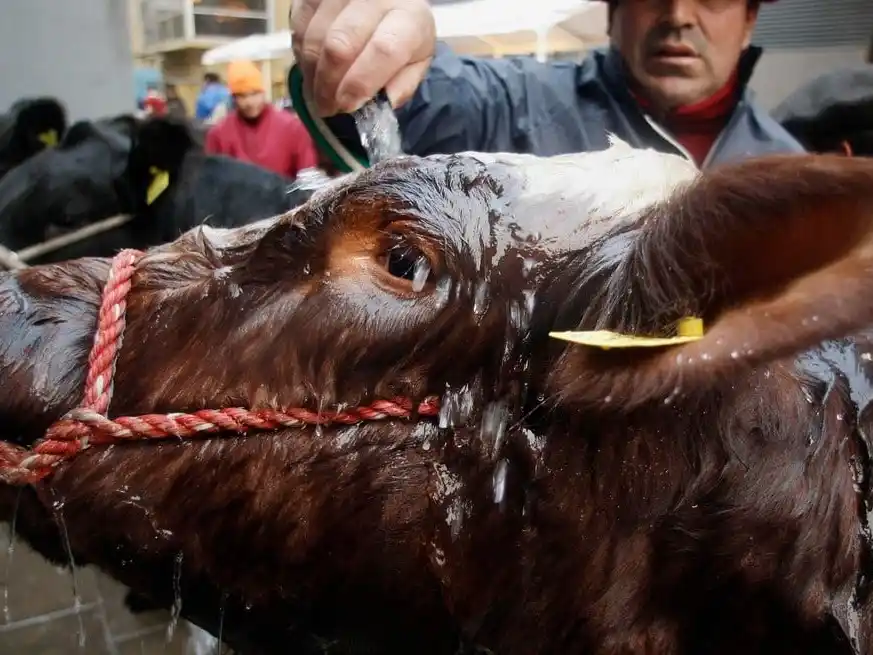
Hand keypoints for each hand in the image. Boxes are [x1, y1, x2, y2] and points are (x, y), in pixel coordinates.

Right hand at [291, 0, 435, 116]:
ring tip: (319, 90)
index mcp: (409, 19)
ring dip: (312, 73)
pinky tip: (313, 66)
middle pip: (340, 46)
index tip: (346, 106)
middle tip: (327, 107)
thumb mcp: (416, 62)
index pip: (383, 51)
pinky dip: (301, 54)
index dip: (360, 84)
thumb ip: (402, 86)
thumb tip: (378, 107)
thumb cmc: (403, 33)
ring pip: (314, 39)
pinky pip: (298, 27)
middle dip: (328, 86)